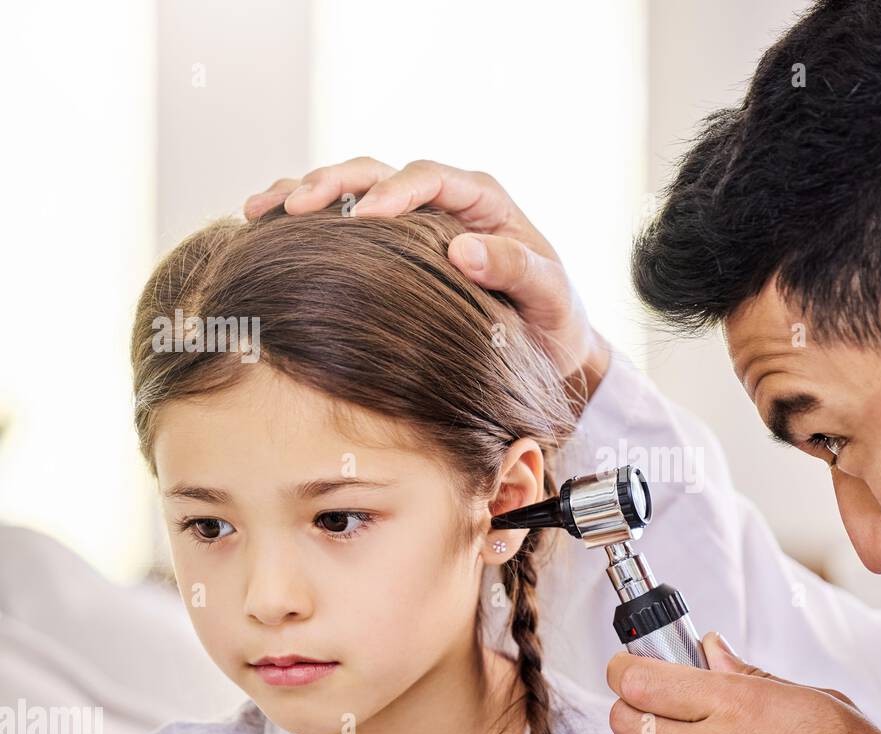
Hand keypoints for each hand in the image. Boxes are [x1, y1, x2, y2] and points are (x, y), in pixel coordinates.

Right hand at [242, 157, 610, 395]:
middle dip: (333, 183)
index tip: (366, 216)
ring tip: (259, 211)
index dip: (395, 190)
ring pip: (350, 191)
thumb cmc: (554, 321)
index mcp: (481, 200)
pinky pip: (341, 224)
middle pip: (377, 172)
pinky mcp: (388, 247)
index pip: (430, 178)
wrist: (547, 347)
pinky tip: (265, 229)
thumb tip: (464, 249)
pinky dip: (302, 222)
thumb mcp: (550, 296)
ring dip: (303, 194)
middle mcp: (441, 201)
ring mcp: (411, 222)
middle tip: (294, 206)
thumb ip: (518, 269)